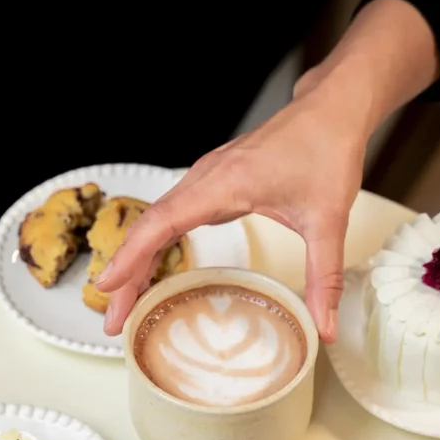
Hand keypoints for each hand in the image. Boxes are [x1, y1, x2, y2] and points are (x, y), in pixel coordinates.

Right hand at [96, 0, 438, 339]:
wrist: (332, 109)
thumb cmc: (327, 151)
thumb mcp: (329, 220)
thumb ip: (324, 277)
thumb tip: (325, 329)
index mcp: (223, 184)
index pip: (162, 222)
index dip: (130, 256)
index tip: (107, 287)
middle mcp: (205, 179)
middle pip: (149, 228)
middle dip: (125, 274)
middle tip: (112, 321)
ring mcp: (206, 180)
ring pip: (157, 222)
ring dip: (136, 262)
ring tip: (124, 305)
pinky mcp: (213, 184)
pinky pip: (172, 217)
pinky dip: (155, 245)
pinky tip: (151, 271)